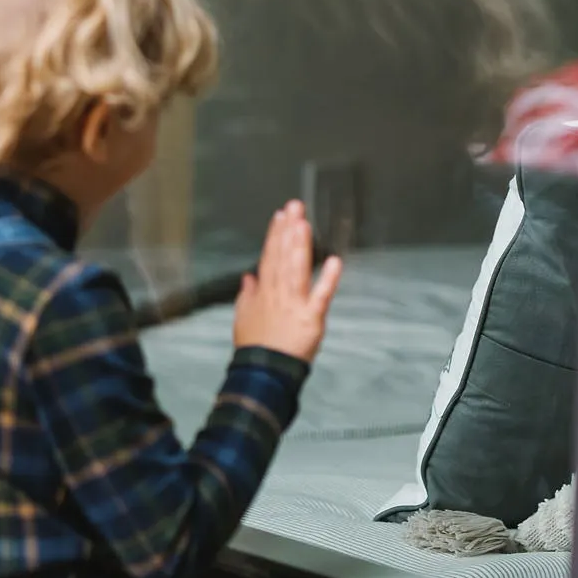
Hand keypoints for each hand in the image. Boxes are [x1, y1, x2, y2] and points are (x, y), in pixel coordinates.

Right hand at [231, 200, 342, 361]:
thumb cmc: (254, 346)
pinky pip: (321, 295)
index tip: (280, 215)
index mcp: (263, 292)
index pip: (269, 257)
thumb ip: (247, 294)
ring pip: (297, 269)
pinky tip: (334, 261)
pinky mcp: (311, 317)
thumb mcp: (243, 317)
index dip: (274, 235)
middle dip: (289, 230)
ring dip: (301, 245)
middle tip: (295, 206)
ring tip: (304, 223)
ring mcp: (294, 304)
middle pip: (283, 257)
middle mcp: (277, 293)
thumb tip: (248, 276)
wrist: (263, 371)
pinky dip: (328, 279)